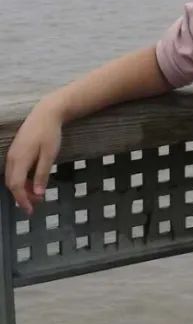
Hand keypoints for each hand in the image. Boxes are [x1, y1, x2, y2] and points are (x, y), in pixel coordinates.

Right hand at [4, 99, 63, 214]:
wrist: (46, 113)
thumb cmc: (50, 133)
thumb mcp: (49, 155)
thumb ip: (42, 174)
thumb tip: (37, 194)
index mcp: (19, 160)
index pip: (16, 186)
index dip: (21, 199)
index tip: (30, 210)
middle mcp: (11, 158)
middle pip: (11, 183)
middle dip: (22, 196)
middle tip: (36, 205)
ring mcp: (12, 154)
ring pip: (12, 178)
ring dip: (22, 188)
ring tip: (36, 195)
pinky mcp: (15, 151)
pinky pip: (14, 171)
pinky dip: (21, 179)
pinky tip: (33, 181)